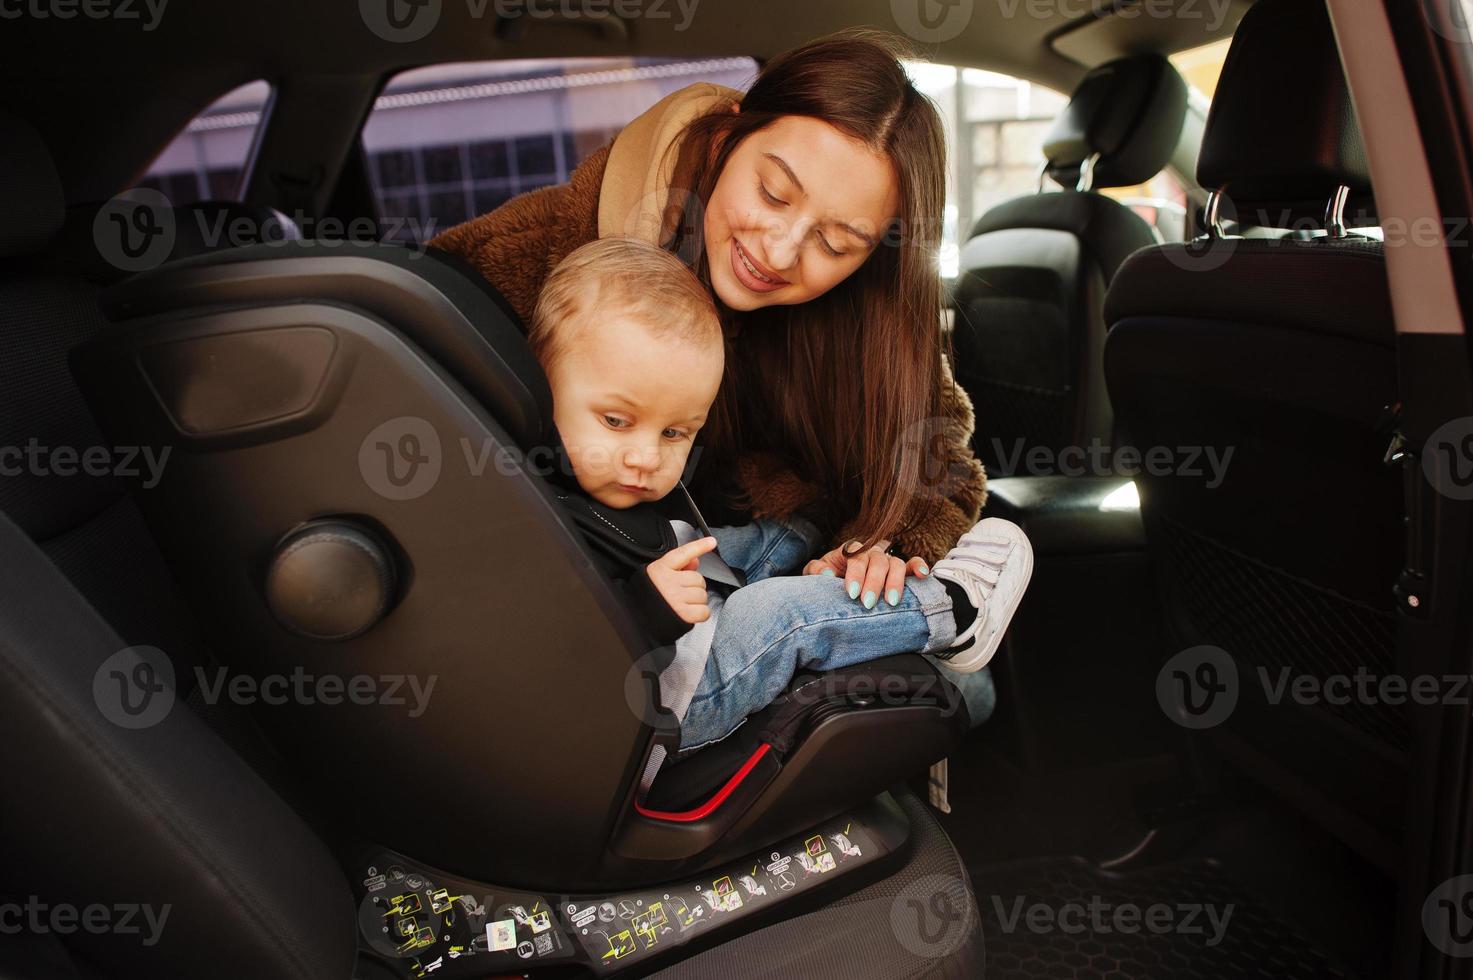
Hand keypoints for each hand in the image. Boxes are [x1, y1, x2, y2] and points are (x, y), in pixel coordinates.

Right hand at [648, 536, 718, 623]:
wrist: (637, 621)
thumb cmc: (648, 598)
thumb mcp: (658, 576)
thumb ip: (678, 566)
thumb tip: (696, 560)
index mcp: (660, 570)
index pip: (683, 554)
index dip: (699, 546)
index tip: (711, 542)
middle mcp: (668, 582)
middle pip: (698, 579)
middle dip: (693, 587)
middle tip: (680, 593)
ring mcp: (676, 598)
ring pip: (702, 595)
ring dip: (696, 601)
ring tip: (681, 604)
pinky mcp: (683, 615)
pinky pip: (704, 611)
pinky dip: (700, 614)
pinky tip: (688, 613)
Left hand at [803, 540, 929, 608]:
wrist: (836, 578)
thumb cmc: (827, 574)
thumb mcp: (815, 571)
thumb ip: (816, 570)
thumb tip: (826, 574)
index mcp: (851, 549)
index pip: (856, 557)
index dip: (856, 574)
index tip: (852, 594)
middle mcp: (871, 552)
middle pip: (877, 561)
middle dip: (874, 583)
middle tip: (868, 603)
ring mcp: (886, 559)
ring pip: (895, 563)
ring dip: (895, 581)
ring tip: (891, 601)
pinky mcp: (900, 569)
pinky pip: (912, 563)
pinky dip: (919, 566)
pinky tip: (923, 575)